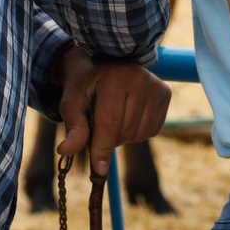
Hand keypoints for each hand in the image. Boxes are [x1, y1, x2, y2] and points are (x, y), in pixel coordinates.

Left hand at [55, 45, 171, 176]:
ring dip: (124, 137)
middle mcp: (139, 78)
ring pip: (140, 133)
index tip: (99, 170)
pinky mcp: (165, 93)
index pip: (110, 124)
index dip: (102, 149)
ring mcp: (155, 85)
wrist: (106, 60)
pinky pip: (152, 130)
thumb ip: (73, 127)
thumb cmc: (85, 84)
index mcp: (114, 78)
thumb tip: (65, 151)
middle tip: (99, 125)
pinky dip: (138, 132)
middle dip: (110, 139)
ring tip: (114, 118)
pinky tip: (129, 116)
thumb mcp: (72, 102)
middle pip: (126, 131)